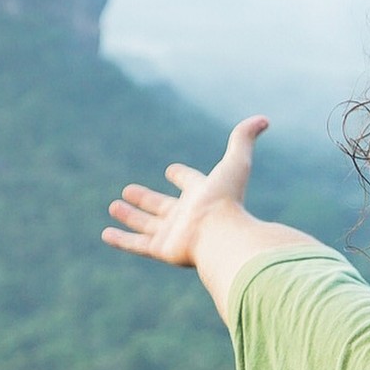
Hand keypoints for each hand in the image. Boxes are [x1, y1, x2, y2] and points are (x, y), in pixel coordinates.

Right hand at [102, 114, 269, 268]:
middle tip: (129, 189)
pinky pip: (136, 245)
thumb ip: (244, 139)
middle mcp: (187, 217)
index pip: (190, 183)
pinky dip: (121, 240)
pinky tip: (106, 234)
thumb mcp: (236, 162)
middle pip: (163, 206)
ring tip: (114, 206)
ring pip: (146, 225)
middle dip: (146, 199)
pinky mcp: (162, 250)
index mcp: (202, 196)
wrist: (222, 235)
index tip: (172, 170)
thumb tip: (263, 119)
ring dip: (131, 216)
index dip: (183, 176)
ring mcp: (173, 235)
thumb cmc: (227, 200)